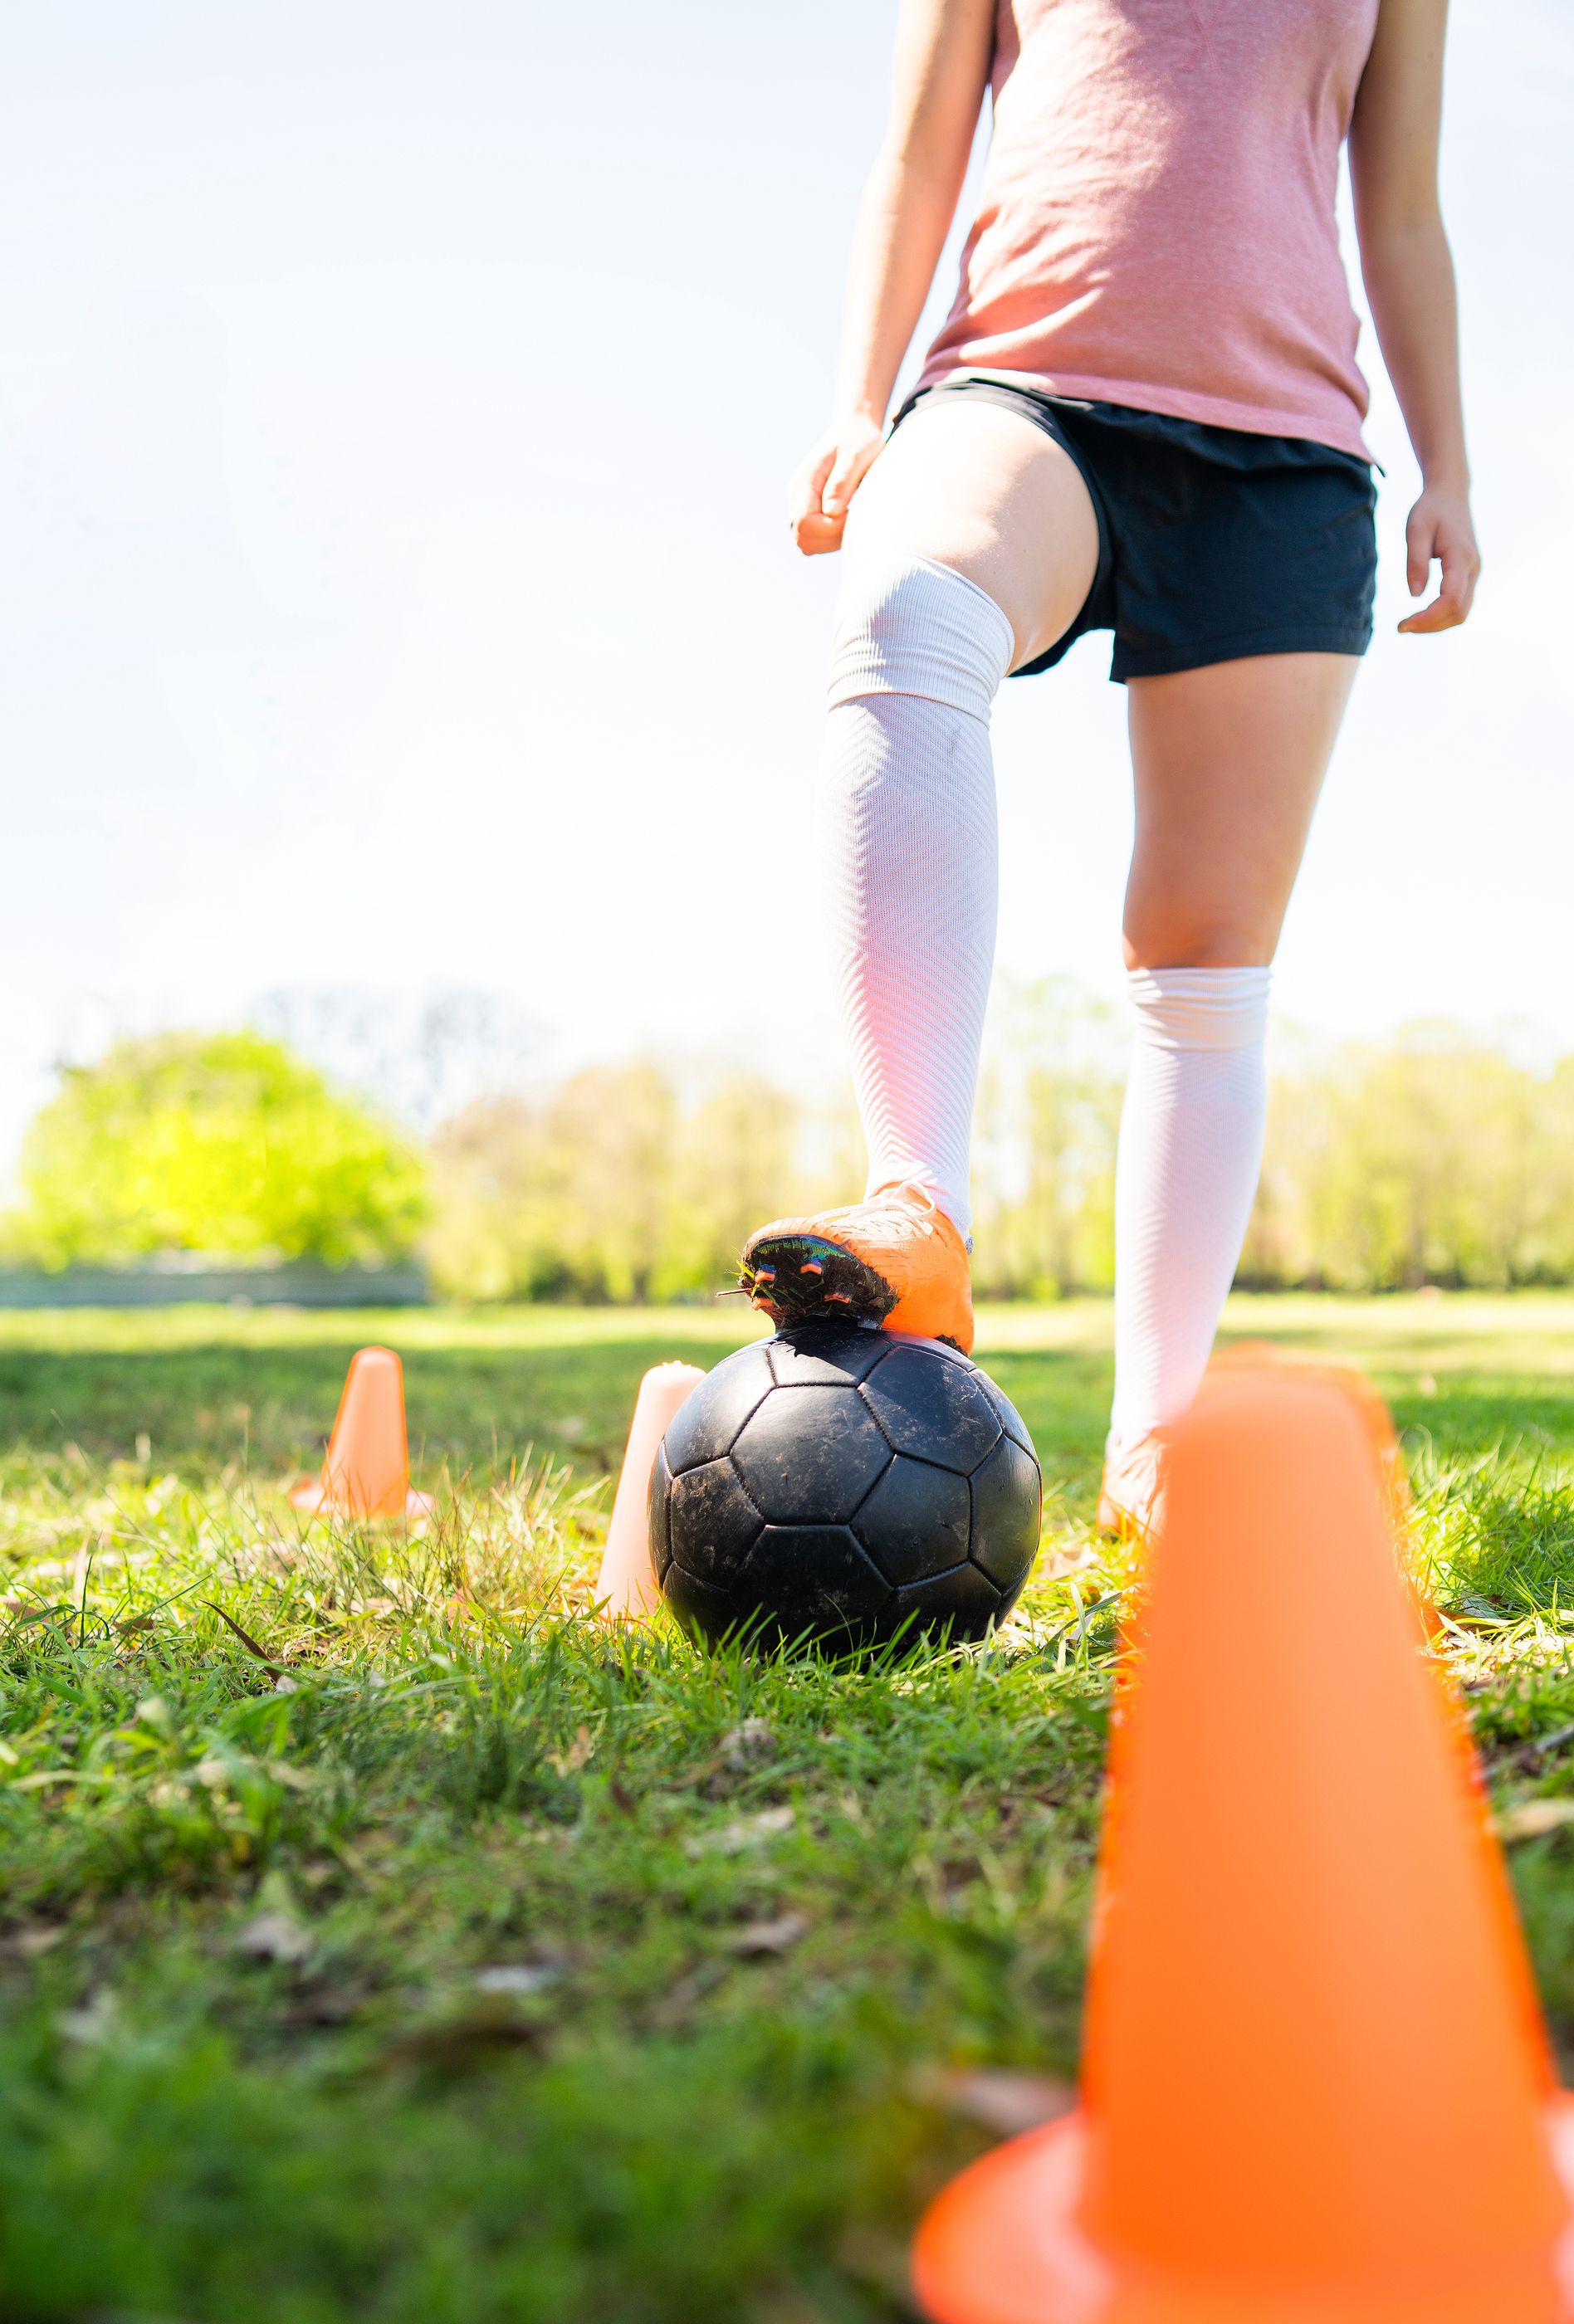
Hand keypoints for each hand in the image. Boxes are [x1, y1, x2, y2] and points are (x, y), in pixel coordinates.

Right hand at [788, 411, 885, 554]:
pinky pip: (814, 541)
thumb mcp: (856, 455)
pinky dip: (830, 541)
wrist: (853, 430)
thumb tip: (832, 513)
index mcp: (805, 482)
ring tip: (852, 520)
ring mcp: (802, 506)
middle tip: (854, 519)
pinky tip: (847, 523)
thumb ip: (842, 482)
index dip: (831, 528)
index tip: (853, 513)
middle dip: (830, 538)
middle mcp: (797, 497)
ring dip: (831, 542)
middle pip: (802, 538)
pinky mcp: (811, 513)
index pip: (805, 522)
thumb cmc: (859, 440)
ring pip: (807, 544)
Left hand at [1398, 479, 1480, 633]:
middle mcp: (1473, 568)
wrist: (1450, 493)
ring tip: (1408, 623)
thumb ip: (1415, 562)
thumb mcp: (1416, 530)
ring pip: (1462, 612)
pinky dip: (1441, 616)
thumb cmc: (1430, 509)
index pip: (1451, 600)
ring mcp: (1474, 573)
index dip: (1427, 618)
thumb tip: (1415, 595)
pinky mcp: (1469, 575)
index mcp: (1461, 557)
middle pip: (1459, 613)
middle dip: (1430, 626)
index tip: (1401, 625)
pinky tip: (1421, 615)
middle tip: (1401, 627)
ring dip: (1436, 624)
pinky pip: (1460, 604)